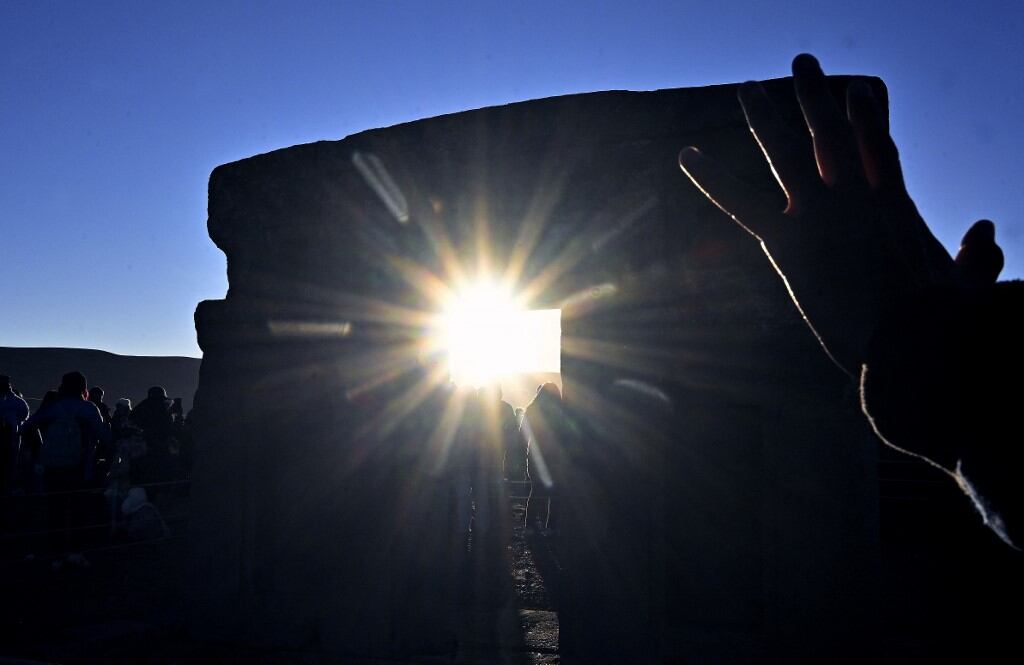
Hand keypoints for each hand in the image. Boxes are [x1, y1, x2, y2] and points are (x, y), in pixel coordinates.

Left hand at [679, 54, 956, 375]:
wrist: (914, 341)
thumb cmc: (942, 325)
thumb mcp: (962, 288)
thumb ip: (976, 259)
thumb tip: (987, 232)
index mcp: (894, 205)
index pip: (880, 149)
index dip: (869, 119)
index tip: (860, 91)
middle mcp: (856, 196)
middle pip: (833, 134)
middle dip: (816, 98)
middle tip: (802, 64)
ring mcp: (820, 213)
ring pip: (786, 151)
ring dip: (765, 116)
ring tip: (748, 87)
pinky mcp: (790, 241)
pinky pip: (741, 203)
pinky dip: (712, 179)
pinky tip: (686, 155)